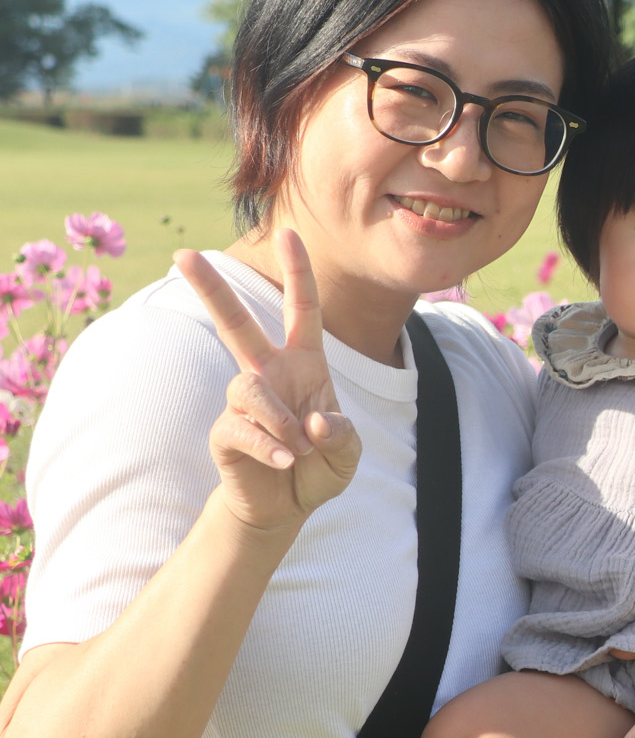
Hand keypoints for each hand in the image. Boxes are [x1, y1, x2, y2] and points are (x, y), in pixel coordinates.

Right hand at [175, 232, 359, 532]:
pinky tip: (285, 460)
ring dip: (281, 421)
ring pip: (249, 388)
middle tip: (183, 254)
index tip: (289, 232)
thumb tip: (315, 421)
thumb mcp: (348, 451)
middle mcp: (269, 373)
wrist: (290, 505)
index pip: (301, 310)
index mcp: (304, 364)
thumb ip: (342, 435)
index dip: (298, 272)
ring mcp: (244, 400)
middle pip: (236, 324)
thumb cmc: (321, 466)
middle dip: (212, 290)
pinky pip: (242, 427)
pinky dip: (270, 446)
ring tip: (298, 448)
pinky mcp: (225, 429)